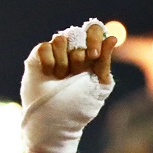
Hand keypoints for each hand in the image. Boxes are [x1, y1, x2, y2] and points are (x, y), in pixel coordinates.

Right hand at [21, 19, 118, 152]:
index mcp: (91, 54)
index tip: (93, 56)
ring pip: (60, 39)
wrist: (54, 121)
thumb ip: (104, 62)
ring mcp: (56, 52)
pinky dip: (48, 62)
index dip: (94, 38)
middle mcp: (73, 50)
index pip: (95, 31)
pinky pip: (45, 46)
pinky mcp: (39, 56)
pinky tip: (49, 75)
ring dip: (63, 62)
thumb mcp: (98, 86)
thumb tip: (113, 37)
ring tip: (60, 77)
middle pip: (78, 34)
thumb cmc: (78, 106)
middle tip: (75, 74)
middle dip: (79, 58)